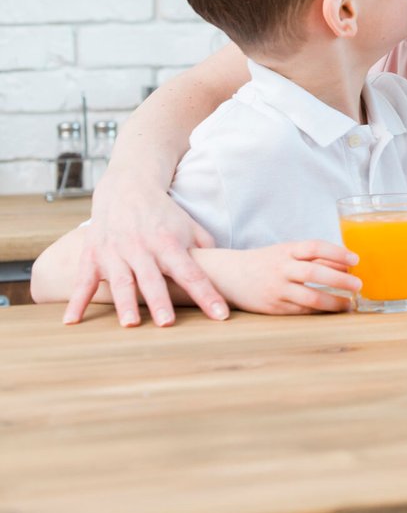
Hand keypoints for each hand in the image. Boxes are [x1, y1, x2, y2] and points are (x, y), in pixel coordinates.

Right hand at [65, 191, 228, 327]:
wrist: (128, 188)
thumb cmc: (164, 214)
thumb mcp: (190, 226)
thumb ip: (207, 249)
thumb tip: (229, 271)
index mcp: (170, 243)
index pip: (192, 273)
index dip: (207, 294)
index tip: (221, 315)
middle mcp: (142, 248)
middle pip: (153, 279)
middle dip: (161, 301)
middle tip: (167, 324)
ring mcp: (115, 252)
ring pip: (120, 281)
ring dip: (124, 303)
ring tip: (130, 324)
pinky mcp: (93, 255)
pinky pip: (83, 280)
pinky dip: (76, 301)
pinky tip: (71, 322)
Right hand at [204, 241, 360, 315]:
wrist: (230, 275)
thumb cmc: (267, 261)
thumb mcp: (288, 252)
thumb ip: (315, 257)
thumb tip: (348, 263)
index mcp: (287, 250)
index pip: (315, 247)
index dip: (337, 252)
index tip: (356, 260)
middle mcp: (281, 268)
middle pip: (314, 273)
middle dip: (339, 279)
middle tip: (359, 284)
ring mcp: (277, 289)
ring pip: (309, 296)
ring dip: (333, 301)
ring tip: (350, 304)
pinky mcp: (274, 307)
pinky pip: (301, 310)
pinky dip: (319, 311)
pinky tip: (332, 310)